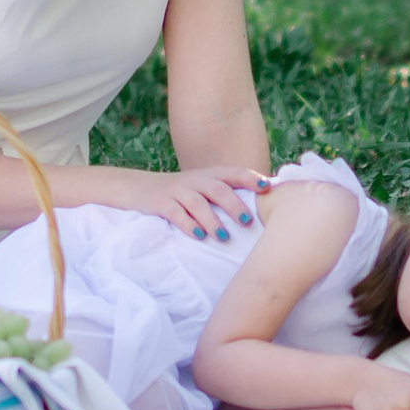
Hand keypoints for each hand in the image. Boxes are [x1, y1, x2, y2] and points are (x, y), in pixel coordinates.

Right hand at [113, 166, 270, 244]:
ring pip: (197, 203)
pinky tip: (199, 236)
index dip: (250, 179)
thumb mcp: (205, 186)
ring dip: (212, 220)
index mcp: (210, 175)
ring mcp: (178, 191)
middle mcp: (196, 180)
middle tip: (248, 222)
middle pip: (218, 189)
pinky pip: (176, 213)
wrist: (142, 188)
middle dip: (234, 205)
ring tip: (224, 237)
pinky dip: (188, 225)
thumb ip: (228, 191)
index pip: (234, 173)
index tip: (267, 188)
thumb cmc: (184, 192)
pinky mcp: (162, 203)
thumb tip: (265, 203)